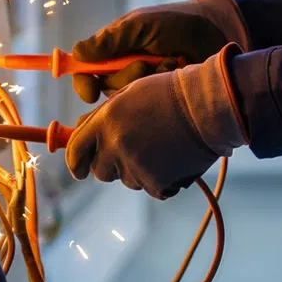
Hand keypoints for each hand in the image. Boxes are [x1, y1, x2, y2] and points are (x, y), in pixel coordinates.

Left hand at [65, 49, 246, 198]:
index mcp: (105, 121)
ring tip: (160, 148)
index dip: (75, 162)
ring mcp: (135, 167)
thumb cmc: (169, 93)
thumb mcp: (128, 93)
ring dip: (136, 169)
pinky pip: (149, 187)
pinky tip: (172, 158)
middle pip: (99, 172)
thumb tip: (81, 131)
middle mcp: (115, 146)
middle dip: (109, 165)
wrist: (207, 107)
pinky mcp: (155, 183)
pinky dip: (158, 178)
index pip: (75, 151)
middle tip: (130, 153)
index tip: (79, 169)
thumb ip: (102, 116)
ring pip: (126, 180)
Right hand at [70, 0, 251, 102]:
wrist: (217, 30)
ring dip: (148, 82)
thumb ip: (110, 39)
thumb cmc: (176, 22)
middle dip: (126, 79)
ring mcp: (148, 87)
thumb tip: (76, 54)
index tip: (90, 92)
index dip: (84, 85)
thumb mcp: (141, 24)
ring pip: (132, 100)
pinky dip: (166, 88)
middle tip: (145, 64)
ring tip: (169, 63)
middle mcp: (127, 72)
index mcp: (116, 53)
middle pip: (108, 92)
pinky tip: (179, 73)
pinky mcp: (166, 99)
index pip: (88, 75)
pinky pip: (156, 105)